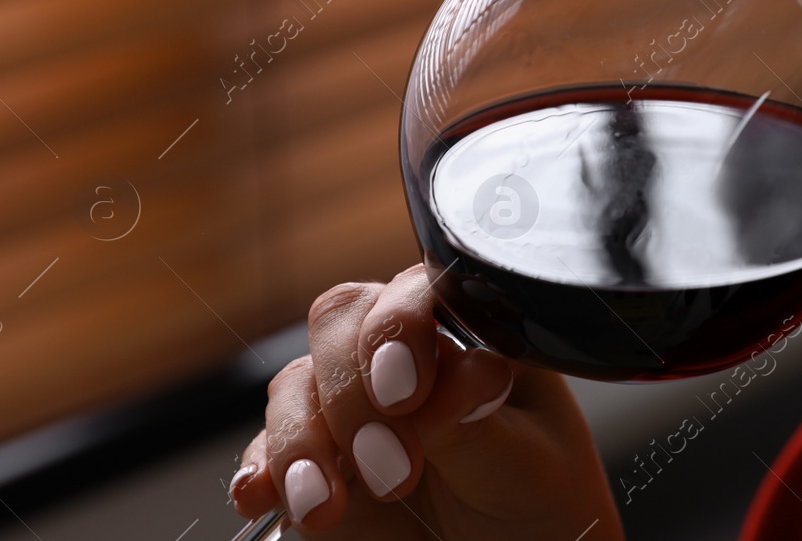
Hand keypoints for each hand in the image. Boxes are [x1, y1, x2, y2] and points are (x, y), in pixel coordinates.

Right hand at [229, 262, 622, 538]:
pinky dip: (261, 471)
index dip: (397, 330)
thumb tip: (445, 373)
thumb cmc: (540, 506)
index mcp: (468, 335)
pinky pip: (266, 449)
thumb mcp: (525, 463)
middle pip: (340, 323)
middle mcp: (404, 359)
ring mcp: (353, 409)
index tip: (404, 394)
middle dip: (352, 396)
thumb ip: (474, 415)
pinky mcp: (315, 463)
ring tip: (328, 507)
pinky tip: (264, 498)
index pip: (415, 293)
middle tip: (391, 472)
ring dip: (302, 443)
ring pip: (294, 384)